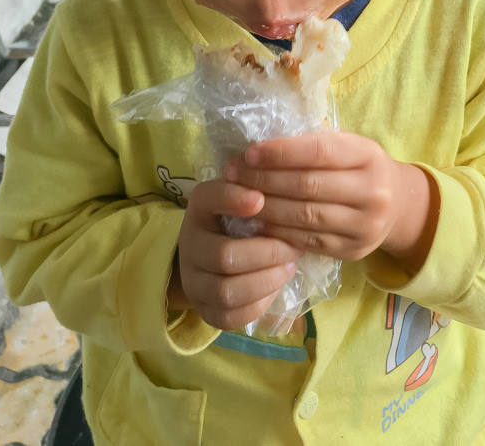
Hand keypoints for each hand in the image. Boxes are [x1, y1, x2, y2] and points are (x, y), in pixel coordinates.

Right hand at [172, 179, 301, 330]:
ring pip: (227, 291)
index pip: (210, 199)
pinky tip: (274, 287)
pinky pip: (231, 316)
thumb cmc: (236, 217)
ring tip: (289, 267)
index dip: (233, 199)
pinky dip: (258, 303)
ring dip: (266, 280)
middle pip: (224, 256)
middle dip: (267, 253)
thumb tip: (283, 168)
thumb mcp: (241, 194)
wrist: (208, 256)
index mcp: (200, 207)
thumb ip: (257, 184)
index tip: (261, 199)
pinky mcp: (206, 311)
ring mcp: (194, 281)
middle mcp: (190, 244)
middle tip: (294, 247)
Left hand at [224, 132, 437, 270]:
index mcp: (369, 156)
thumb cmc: (362, 168)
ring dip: (265, 206)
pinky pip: (307, 241)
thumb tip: (261, 148)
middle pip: (308, 186)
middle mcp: (372, 192)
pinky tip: (257, 221)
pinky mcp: (352, 251)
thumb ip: (315, 145)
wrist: (399, 206)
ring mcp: (364, 226)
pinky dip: (278, 231)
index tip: (249, 153)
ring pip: (304, 216)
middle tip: (233, 174)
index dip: (281, 152)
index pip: (320, 152)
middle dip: (264, 180)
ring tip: (239, 197)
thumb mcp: (350, 147)